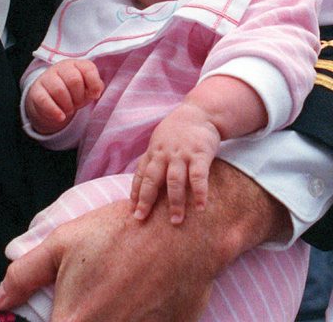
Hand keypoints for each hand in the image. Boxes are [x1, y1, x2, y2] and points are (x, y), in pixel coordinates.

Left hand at [0, 161, 286, 321]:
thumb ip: (25, 273)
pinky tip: (141, 298)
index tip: (48, 313)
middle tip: (92, 298)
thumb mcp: (66, 241)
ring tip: (120, 292)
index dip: (45, 320)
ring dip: (112, 314)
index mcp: (72, 320)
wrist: (187, 231)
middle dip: (82, 314)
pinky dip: (138, 315)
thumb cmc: (124, 231)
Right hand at [25, 60, 102, 134]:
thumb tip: (96, 92)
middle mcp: (61, 67)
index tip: (93, 94)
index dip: (94, 85)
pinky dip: (54, 111)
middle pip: (74, 80)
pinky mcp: (36, 91)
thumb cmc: (74, 92)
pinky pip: (44, 100)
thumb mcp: (88, 89)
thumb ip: (96, 87)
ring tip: (69, 109)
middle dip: (79, 97)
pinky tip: (61, 117)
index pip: (88, 69)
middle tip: (78, 104)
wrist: (51, 101)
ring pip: (59, 90)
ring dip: (67, 105)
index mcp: (77, 65)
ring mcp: (47, 78)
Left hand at [131, 102, 221, 223]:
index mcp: (154, 152)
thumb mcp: (159, 142)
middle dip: (146, 200)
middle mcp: (165, 154)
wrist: (200, 112)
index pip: (141, 175)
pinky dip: (200, 193)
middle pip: (152, 179)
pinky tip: (201, 207)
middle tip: (141, 219)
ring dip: (174, 202)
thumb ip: (152, 160)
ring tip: (176, 221)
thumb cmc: (178, 131)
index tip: (132, 211)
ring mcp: (182, 154)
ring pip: (175, 181)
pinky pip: (199, 176)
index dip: (135, 193)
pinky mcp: (200, 154)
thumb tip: (139, 184)